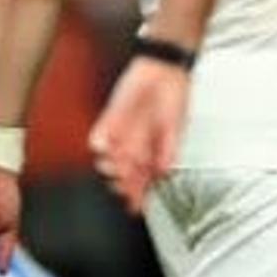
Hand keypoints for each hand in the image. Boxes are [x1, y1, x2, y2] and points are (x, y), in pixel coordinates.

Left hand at [89, 57, 189, 213]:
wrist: (162, 68)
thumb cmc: (174, 94)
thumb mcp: (177, 125)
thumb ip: (169, 150)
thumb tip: (164, 172)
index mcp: (153, 149)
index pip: (143, 178)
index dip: (138, 195)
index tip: (136, 208)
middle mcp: (135, 144)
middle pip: (124, 174)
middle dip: (123, 184)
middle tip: (123, 187)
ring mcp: (121, 133)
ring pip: (109, 160)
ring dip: (111, 167)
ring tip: (115, 168)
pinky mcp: (110, 120)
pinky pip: (99, 137)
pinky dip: (101, 144)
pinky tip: (105, 147)